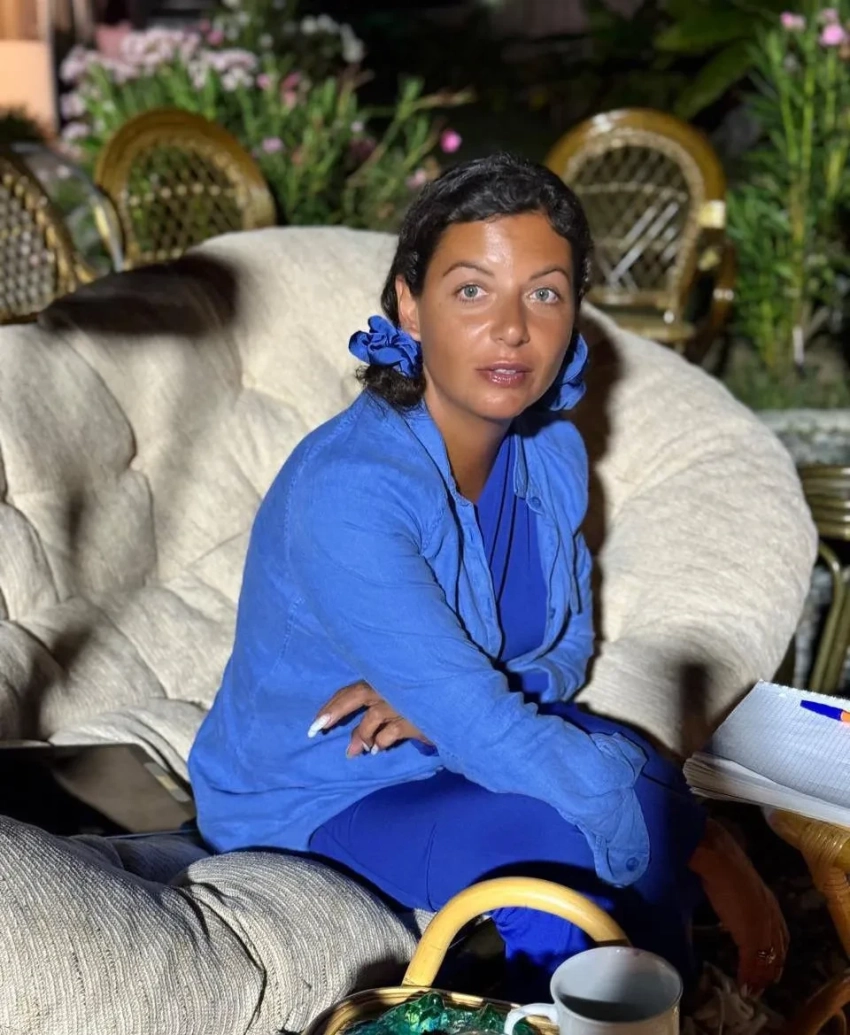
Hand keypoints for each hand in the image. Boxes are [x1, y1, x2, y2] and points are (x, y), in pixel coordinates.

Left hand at [308, 680, 431, 757]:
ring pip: (372, 717)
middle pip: (356, 695)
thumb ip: (377, 717)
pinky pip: (392, 732)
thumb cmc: (427, 702)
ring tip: (354, 752)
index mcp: (386, 679)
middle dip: (334, 712)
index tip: (316, 723)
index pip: (352, 689)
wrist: (459, 705)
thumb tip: (356, 743)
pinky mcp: (416, 718)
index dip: (332, 705)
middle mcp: (392, 686)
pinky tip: (377, 750)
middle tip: (316, 729)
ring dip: (360, 737)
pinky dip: (381, 742)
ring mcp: (403, 701)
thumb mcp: (400, 704)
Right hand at [689, 818, 788, 993]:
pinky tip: (742, 983)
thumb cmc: (718, 861)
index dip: (775, 952)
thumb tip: (725, 898)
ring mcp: (762, 922)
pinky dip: (748, 974)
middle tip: (761, 985)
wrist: (715, 857)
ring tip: (751, 989)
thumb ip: (734, 894)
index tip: (769, 967)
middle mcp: (770, 913)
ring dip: (759, 975)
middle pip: (776, 948)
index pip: (779, 934)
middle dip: (770, 968)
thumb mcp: (732, 882)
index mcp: (767, 900)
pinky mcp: (750, 931)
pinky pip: (752, 959)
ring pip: (766, 956)